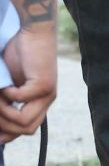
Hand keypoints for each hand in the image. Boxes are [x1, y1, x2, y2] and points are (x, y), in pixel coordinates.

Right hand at [0, 27, 56, 142]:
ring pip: (24, 121)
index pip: (27, 129)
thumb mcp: (10, 82)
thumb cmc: (20, 53)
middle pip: (26, 130)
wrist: (33, 30)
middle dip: (4, 125)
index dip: (9, 134)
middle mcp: (47, 99)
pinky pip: (21, 99)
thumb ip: (6, 101)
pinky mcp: (44, 84)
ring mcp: (48, 92)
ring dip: (5, 112)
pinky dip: (8, 94)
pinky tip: (5, 84)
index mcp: (41, 101)